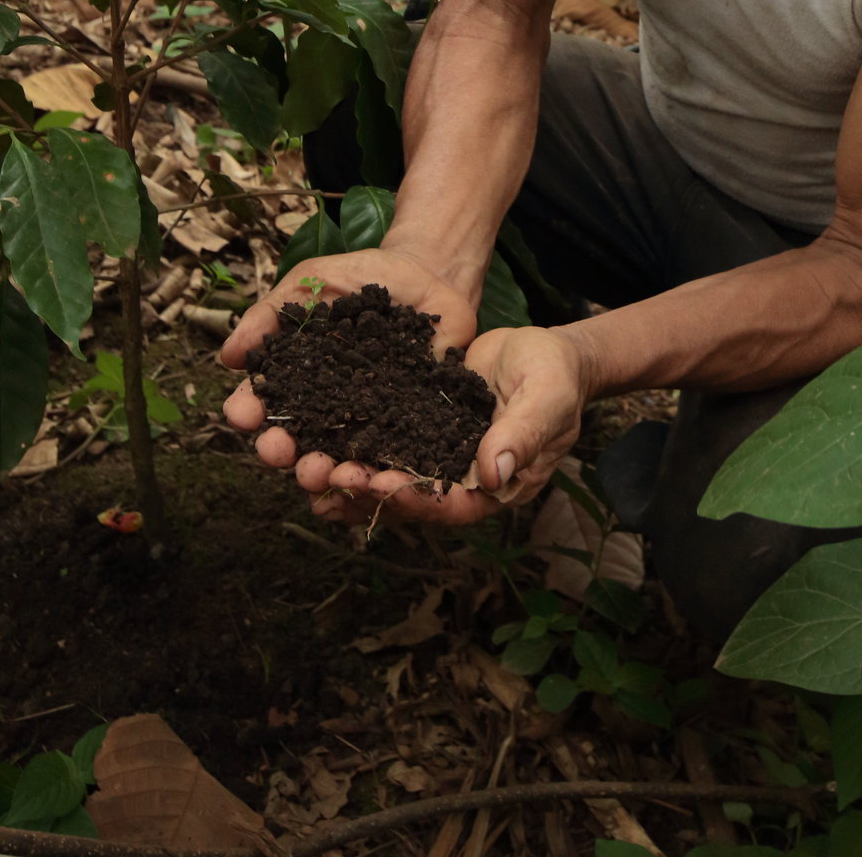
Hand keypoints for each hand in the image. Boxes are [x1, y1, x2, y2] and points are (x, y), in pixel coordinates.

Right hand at [220, 244, 478, 471]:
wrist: (423, 270)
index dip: (248, 412)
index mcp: (296, 379)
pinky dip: (386, 474)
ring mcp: (368, 420)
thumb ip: (269, 314)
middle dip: (282, 453)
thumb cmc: (357, 277)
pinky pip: (397, 456)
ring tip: (324, 474)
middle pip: (296, 442)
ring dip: (328, 474)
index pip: (263, 403)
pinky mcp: (412, 424)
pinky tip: (379, 479)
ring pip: (342, 461)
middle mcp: (326, 408)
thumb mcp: (310, 282)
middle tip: (279, 452)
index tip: (243, 415)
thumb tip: (228, 357)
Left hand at [299, 324, 590, 529]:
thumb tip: (494, 473)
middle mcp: (460, 481)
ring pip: (388, 479)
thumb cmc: (555, 377)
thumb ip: (523, 434)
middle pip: (408, 500)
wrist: (547, 356)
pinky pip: (383, 447)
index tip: (378, 484)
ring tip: (307, 469)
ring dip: (348, 478)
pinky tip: (316, 443)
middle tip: (326, 476)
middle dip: (365, 491)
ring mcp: (438, 458)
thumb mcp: (546, 398)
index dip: (412, 498)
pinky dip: (352, 448)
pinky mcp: (420, 430)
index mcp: (494, 486)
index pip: (448, 505)